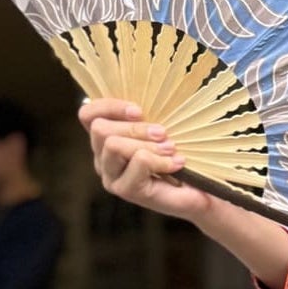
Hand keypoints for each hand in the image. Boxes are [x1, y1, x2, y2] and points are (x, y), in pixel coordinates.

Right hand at [79, 99, 213, 223]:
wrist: (200, 192)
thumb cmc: (178, 156)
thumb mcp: (158, 129)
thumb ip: (142, 116)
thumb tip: (140, 96)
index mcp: (105, 139)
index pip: (87, 115)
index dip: (109, 106)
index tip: (139, 111)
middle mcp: (102, 158)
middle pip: (100, 129)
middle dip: (135, 128)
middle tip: (163, 134)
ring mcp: (111, 176)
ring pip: (113, 145)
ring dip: (147, 144)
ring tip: (170, 149)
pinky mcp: (124, 190)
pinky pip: (138, 161)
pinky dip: (160, 159)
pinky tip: (175, 164)